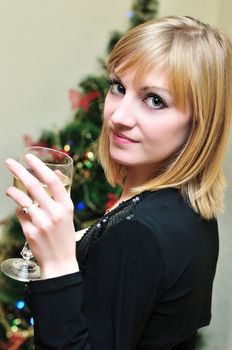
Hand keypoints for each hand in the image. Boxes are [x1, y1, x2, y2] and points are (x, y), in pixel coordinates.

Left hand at [5, 154, 78, 278]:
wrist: (60, 261)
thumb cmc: (64, 234)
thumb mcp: (68, 213)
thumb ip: (61, 194)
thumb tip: (56, 172)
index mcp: (66, 206)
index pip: (53, 181)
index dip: (40, 167)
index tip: (29, 157)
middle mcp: (54, 213)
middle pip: (34, 186)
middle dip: (19, 171)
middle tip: (9, 162)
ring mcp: (41, 223)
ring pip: (22, 200)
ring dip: (13, 192)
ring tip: (9, 190)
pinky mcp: (30, 232)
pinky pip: (20, 214)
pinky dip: (20, 211)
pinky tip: (24, 214)